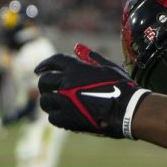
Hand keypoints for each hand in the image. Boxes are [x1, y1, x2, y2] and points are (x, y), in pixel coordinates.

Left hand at [35, 44, 149, 138]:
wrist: (128, 110)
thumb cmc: (122, 87)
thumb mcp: (108, 67)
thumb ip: (91, 57)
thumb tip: (78, 47)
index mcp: (76, 68)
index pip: (53, 62)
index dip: (44, 65)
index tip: (39, 70)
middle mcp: (67, 83)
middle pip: (44, 82)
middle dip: (44, 85)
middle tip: (48, 89)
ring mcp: (65, 102)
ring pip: (45, 101)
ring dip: (49, 101)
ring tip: (55, 104)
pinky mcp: (68, 119)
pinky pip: (52, 118)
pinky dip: (56, 116)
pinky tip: (63, 115)